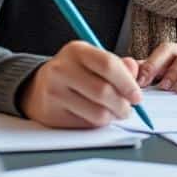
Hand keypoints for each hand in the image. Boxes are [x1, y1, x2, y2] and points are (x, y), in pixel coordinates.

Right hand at [19, 41, 142, 127]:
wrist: (39, 87)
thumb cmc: (75, 73)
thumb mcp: (94, 60)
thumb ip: (118, 66)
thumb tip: (134, 71)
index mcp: (76, 51)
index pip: (108, 65)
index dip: (128, 83)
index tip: (137, 96)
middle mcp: (62, 69)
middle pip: (103, 92)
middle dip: (123, 105)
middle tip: (128, 109)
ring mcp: (54, 92)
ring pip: (97, 113)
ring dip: (112, 117)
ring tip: (113, 112)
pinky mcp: (51, 114)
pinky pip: (85, 125)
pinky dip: (97, 124)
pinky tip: (95, 116)